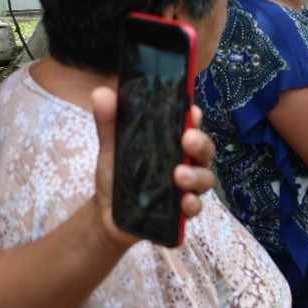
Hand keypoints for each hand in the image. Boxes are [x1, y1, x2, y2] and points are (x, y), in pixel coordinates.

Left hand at [91, 87, 215, 247]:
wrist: (107, 214)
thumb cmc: (119, 174)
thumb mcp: (112, 147)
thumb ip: (110, 123)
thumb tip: (101, 93)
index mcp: (173, 141)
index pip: (190, 124)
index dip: (194, 116)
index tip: (192, 110)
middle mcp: (187, 161)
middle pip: (205, 150)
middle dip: (200, 143)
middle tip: (188, 140)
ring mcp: (188, 187)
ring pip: (205, 179)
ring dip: (196, 176)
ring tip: (179, 176)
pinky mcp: (183, 212)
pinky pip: (196, 207)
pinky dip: (192, 205)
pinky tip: (184, 203)